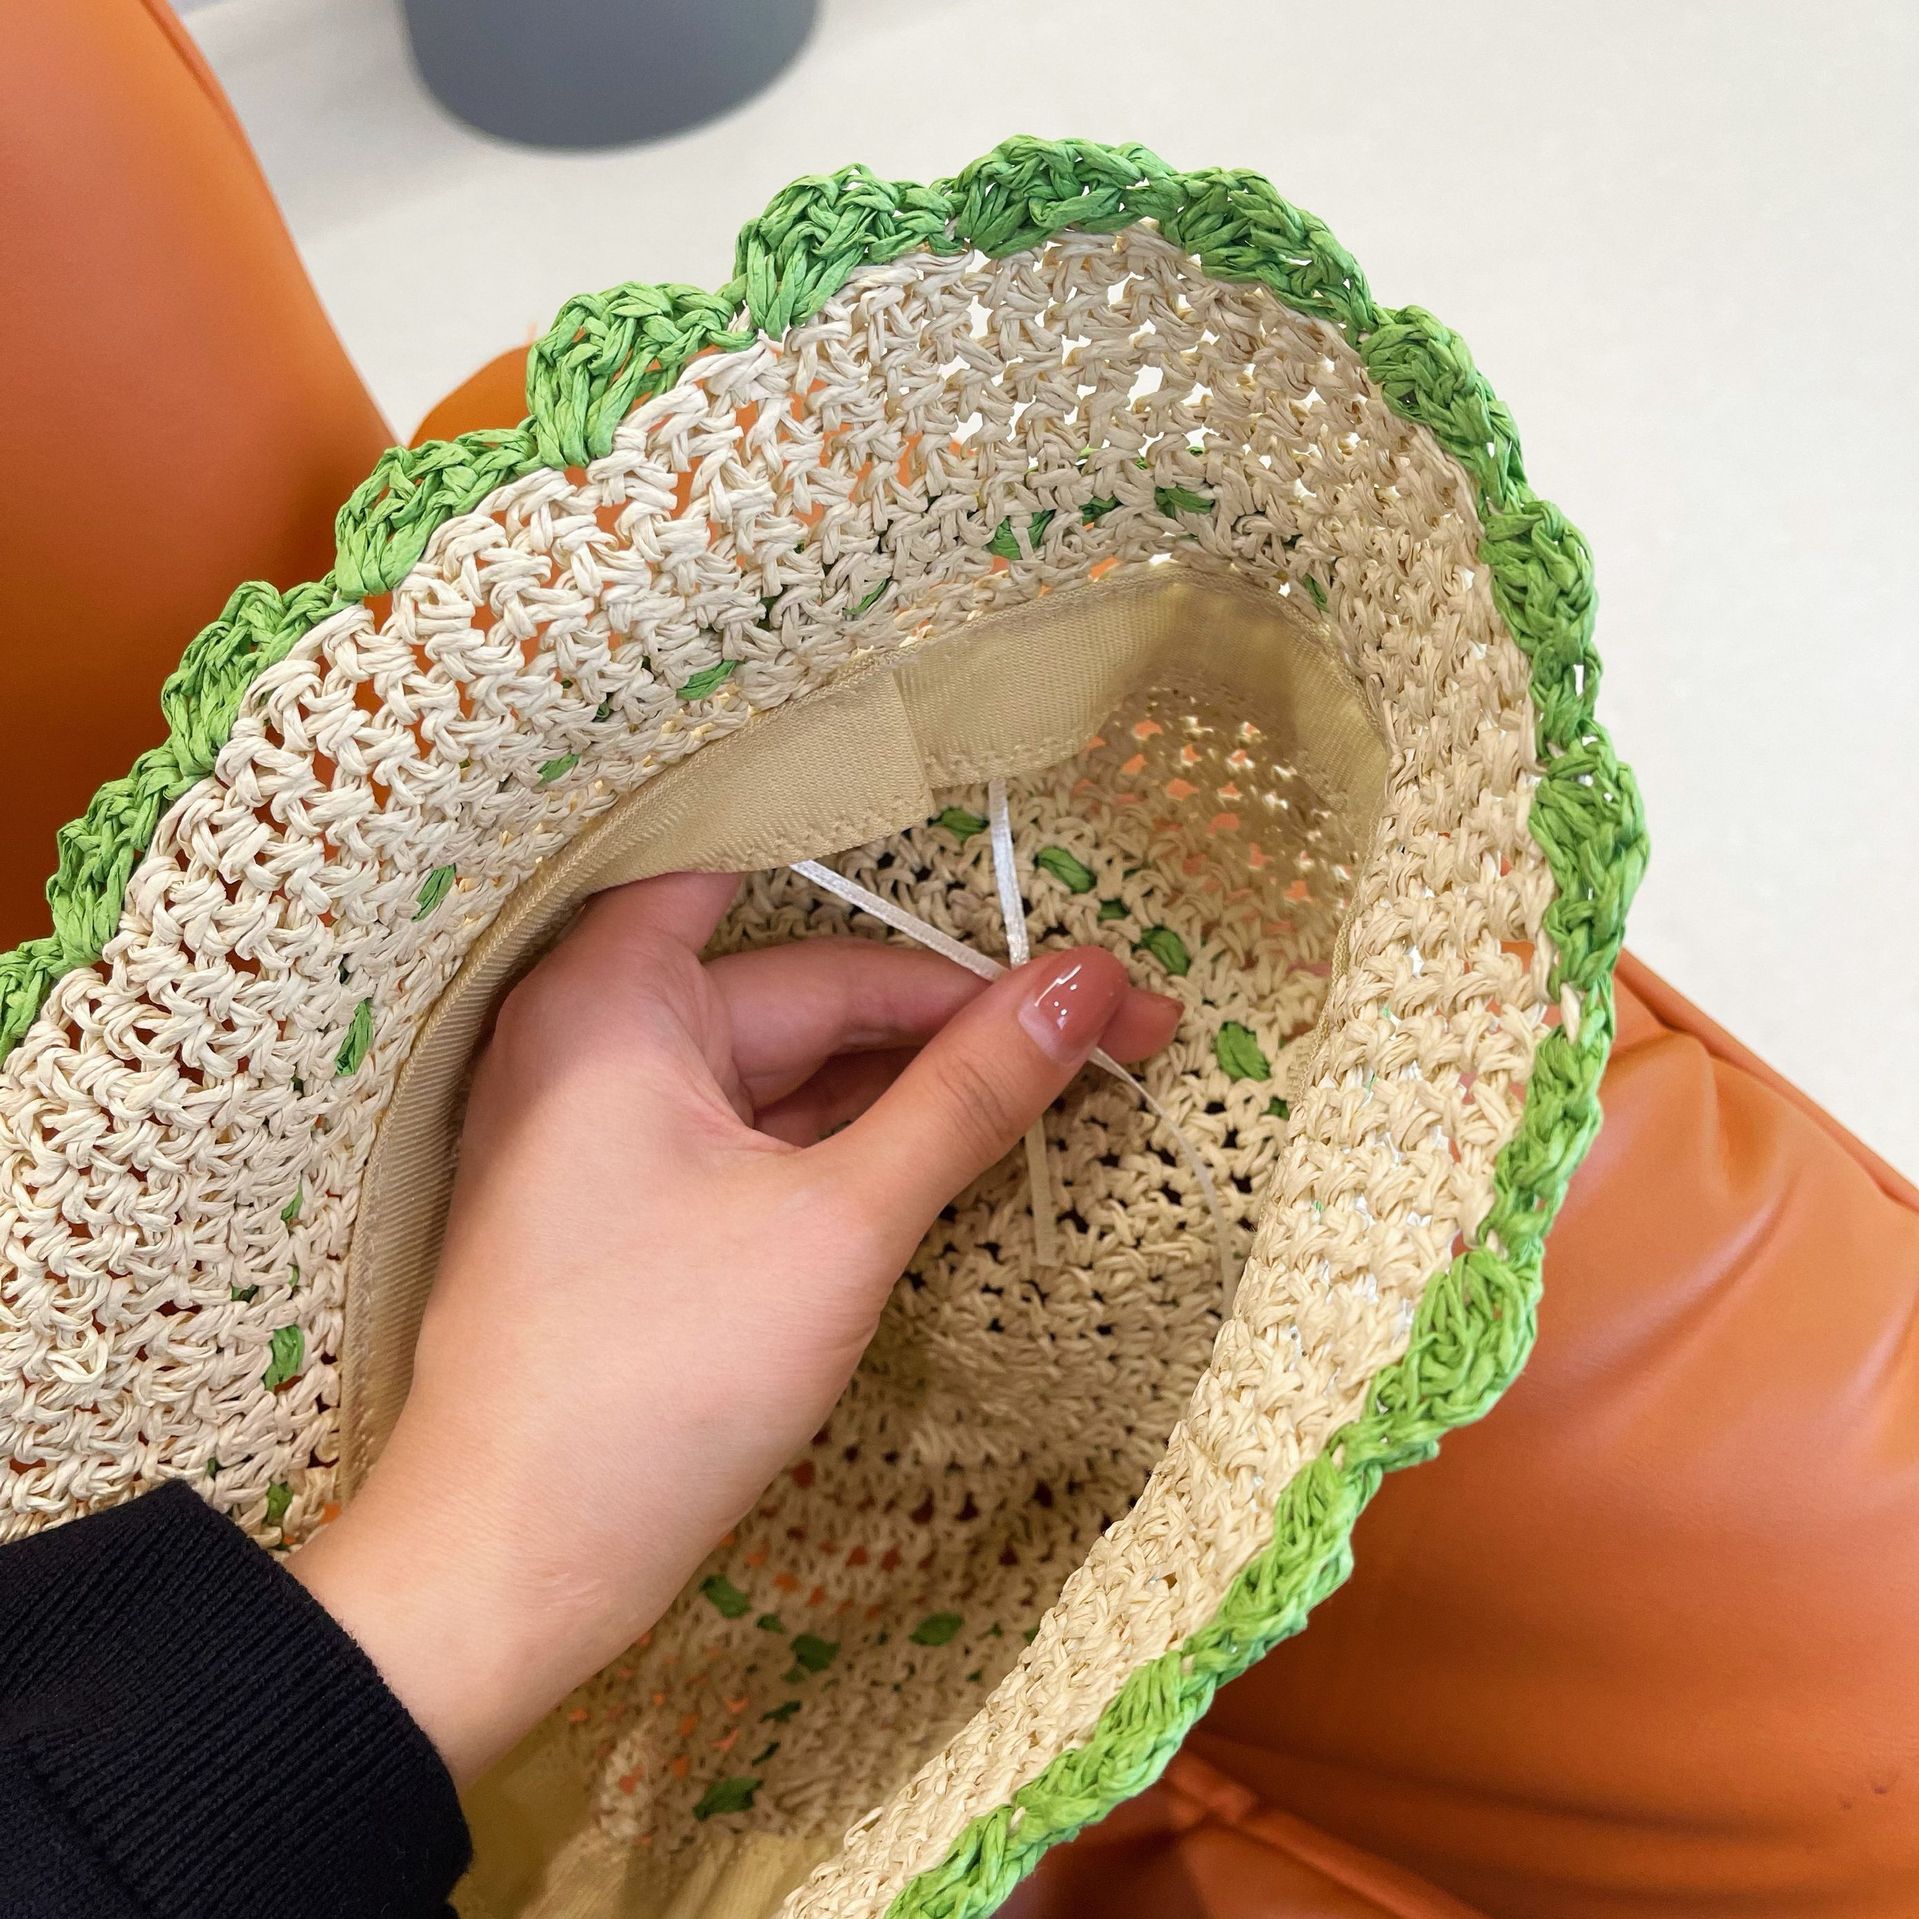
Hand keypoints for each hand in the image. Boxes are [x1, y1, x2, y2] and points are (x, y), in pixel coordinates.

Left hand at [292, 871, 1178, 1779]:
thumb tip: (1087, 981)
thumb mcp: (839, 1220)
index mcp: (611, 998)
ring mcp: (621, 1128)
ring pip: (801, 1070)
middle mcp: (601, 1038)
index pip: (785, 884)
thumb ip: (967, 1091)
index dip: (919, 890)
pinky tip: (971, 1140)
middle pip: (813, 988)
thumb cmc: (654, 1381)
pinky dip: (863, 1140)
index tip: (1052, 923)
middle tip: (1120, 1021)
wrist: (515, 1574)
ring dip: (926, 1080)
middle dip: (962, 1012)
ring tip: (1075, 1073)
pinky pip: (771, 1137)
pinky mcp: (645, 1208)